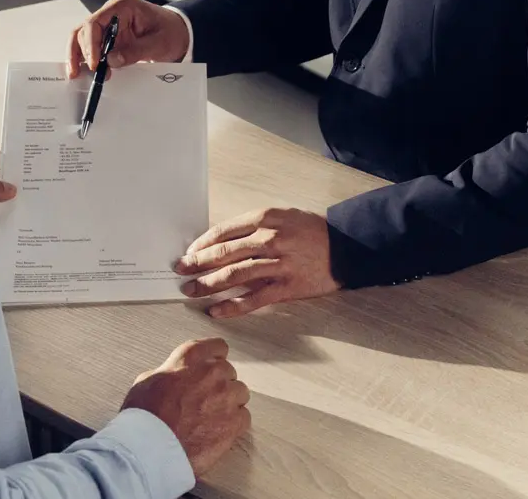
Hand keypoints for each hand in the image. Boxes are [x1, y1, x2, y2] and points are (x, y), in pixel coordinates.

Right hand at [65, 0, 189, 78]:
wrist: (179, 33)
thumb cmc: (171, 32)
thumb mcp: (158, 43)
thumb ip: (135, 51)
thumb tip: (111, 60)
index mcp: (122, 7)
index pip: (95, 22)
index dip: (91, 44)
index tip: (95, 64)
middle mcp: (111, 12)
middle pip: (84, 30)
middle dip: (83, 52)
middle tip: (90, 72)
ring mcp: (108, 24)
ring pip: (82, 37)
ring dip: (77, 55)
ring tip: (76, 73)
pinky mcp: (109, 37)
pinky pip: (90, 46)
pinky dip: (85, 58)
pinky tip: (82, 71)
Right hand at [120, 339, 250, 477]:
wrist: (153, 446)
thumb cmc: (146, 415)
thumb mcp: (147, 380)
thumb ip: (168, 373)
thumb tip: (171, 378)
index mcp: (190, 358)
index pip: (217, 347)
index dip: (215, 357)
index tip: (213, 365)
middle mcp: (212, 372)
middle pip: (229, 372)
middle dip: (219, 383)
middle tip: (205, 398)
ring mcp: (226, 397)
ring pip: (240, 393)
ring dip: (229, 402)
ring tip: (213, 416)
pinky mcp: (234, 422)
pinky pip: (244, 417)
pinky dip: (234, 423)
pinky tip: (219, 430)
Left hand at [175, 208, 340, 317]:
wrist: (346, 245)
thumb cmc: (310, 230)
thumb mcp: (280, 217)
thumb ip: (253, 227)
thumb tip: (221, 242)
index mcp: (264, 218)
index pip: (223, 232)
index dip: (202, 244)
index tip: (189, 252)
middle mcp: (268, 239)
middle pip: (224, 253)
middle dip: (198, 263)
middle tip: (181, 271)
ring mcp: (278, 264)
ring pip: (234, 275)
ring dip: (209, 284)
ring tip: (192, 291)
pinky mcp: (287, 287)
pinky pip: (254, 299)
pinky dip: (233, 306)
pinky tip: (217, 310)